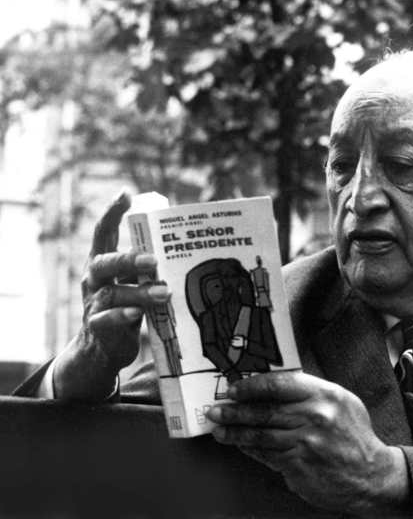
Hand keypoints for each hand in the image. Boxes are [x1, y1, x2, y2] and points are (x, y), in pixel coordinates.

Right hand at [53, 192, 170, 399]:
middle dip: (128, 259)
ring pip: (112, 293)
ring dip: (139, 292)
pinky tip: (138, 315)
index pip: (102, 233)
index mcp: (104, 263)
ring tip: (164, 292)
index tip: (125, 194)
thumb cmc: (127, 307)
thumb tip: (188, 246)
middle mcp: (94, 280)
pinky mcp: (98, 327)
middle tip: (154, 260)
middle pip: (105, 263)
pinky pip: (107, 319)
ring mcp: (94, 303)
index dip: (111, 213)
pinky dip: (122, 316)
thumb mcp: (135, 283)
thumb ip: (149, 267)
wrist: (102, 349)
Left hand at [207, 371, 411, 515]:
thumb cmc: (354, 437)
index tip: (235, 389)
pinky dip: (249, 450)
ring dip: (235, 432)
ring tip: (220, 430)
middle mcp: (316, 415)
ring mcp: (307, 442)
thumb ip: (311, 392)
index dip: (252, 386)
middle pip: (265, 410)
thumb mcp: (341, 403)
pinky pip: (266, 455)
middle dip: (235, 410)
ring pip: (260, 434)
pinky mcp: (299, 465)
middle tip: (217, 410)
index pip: (280, 384)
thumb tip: (271, 387)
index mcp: (326, 394)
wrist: (370, 474)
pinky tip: (240, 446)